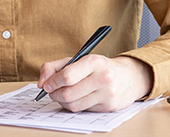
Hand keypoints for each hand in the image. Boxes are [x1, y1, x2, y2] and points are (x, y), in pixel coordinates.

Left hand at [36, 55, 152, 111]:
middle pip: (68, 94)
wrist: (128, 77)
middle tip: (51, 91)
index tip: (45, 84)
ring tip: (61, 94)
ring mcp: (107, 94)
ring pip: (73, 105)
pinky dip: (74, 105)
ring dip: (62, 101)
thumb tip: (41, 82)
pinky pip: (82, 110)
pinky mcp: (108, 107)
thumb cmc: (98, 67)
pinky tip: (76, 98)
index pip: (67, 76)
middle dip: (54, 94)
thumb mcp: (77, 59)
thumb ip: (54, 67)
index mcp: (93, 62)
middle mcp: (103, 78)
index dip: (52, 82)